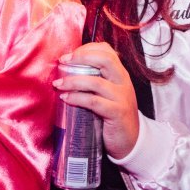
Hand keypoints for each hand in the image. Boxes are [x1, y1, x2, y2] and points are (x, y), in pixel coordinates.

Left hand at [54, 42, 139, 158]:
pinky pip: (94, 102)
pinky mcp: (117, 113)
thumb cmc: (114, 115)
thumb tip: (67, 71)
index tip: (68, 56)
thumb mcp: (108, 93)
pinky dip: (77, 98)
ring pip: (96, 82)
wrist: (131, 140)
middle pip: (105, 59)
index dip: (86, 49)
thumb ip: (95, 81)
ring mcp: (121, 97)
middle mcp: (123, 82)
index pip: (107, 51)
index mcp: (120, 74)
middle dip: (81, 57)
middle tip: (62, 62)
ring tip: (58, 84)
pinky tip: (65, 98)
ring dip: (73, 81)